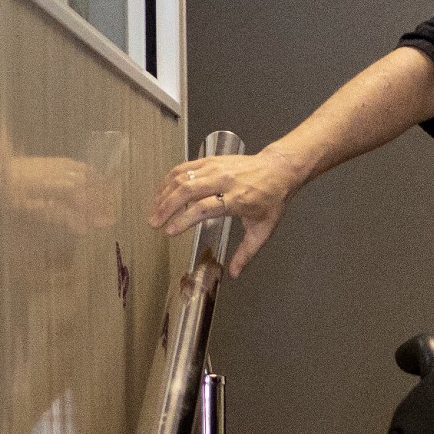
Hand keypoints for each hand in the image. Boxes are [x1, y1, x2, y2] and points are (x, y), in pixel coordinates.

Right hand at [151, 147, 302, 271]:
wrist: (278, 170)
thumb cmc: (271, 199)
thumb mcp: (263, 230)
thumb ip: (246, 253)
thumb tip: (233, 273)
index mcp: (238, 199)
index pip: (205, 207)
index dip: (185, 219)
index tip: (171, 230)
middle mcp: (225, 181)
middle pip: (188, 190)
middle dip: (167, 206)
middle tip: (155, 222)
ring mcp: (216, 168)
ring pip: (182, 177)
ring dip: (164, 193)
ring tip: (154, 211)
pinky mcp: (210, 160)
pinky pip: (184, 167)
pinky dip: (169, 180)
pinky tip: (161, 192)